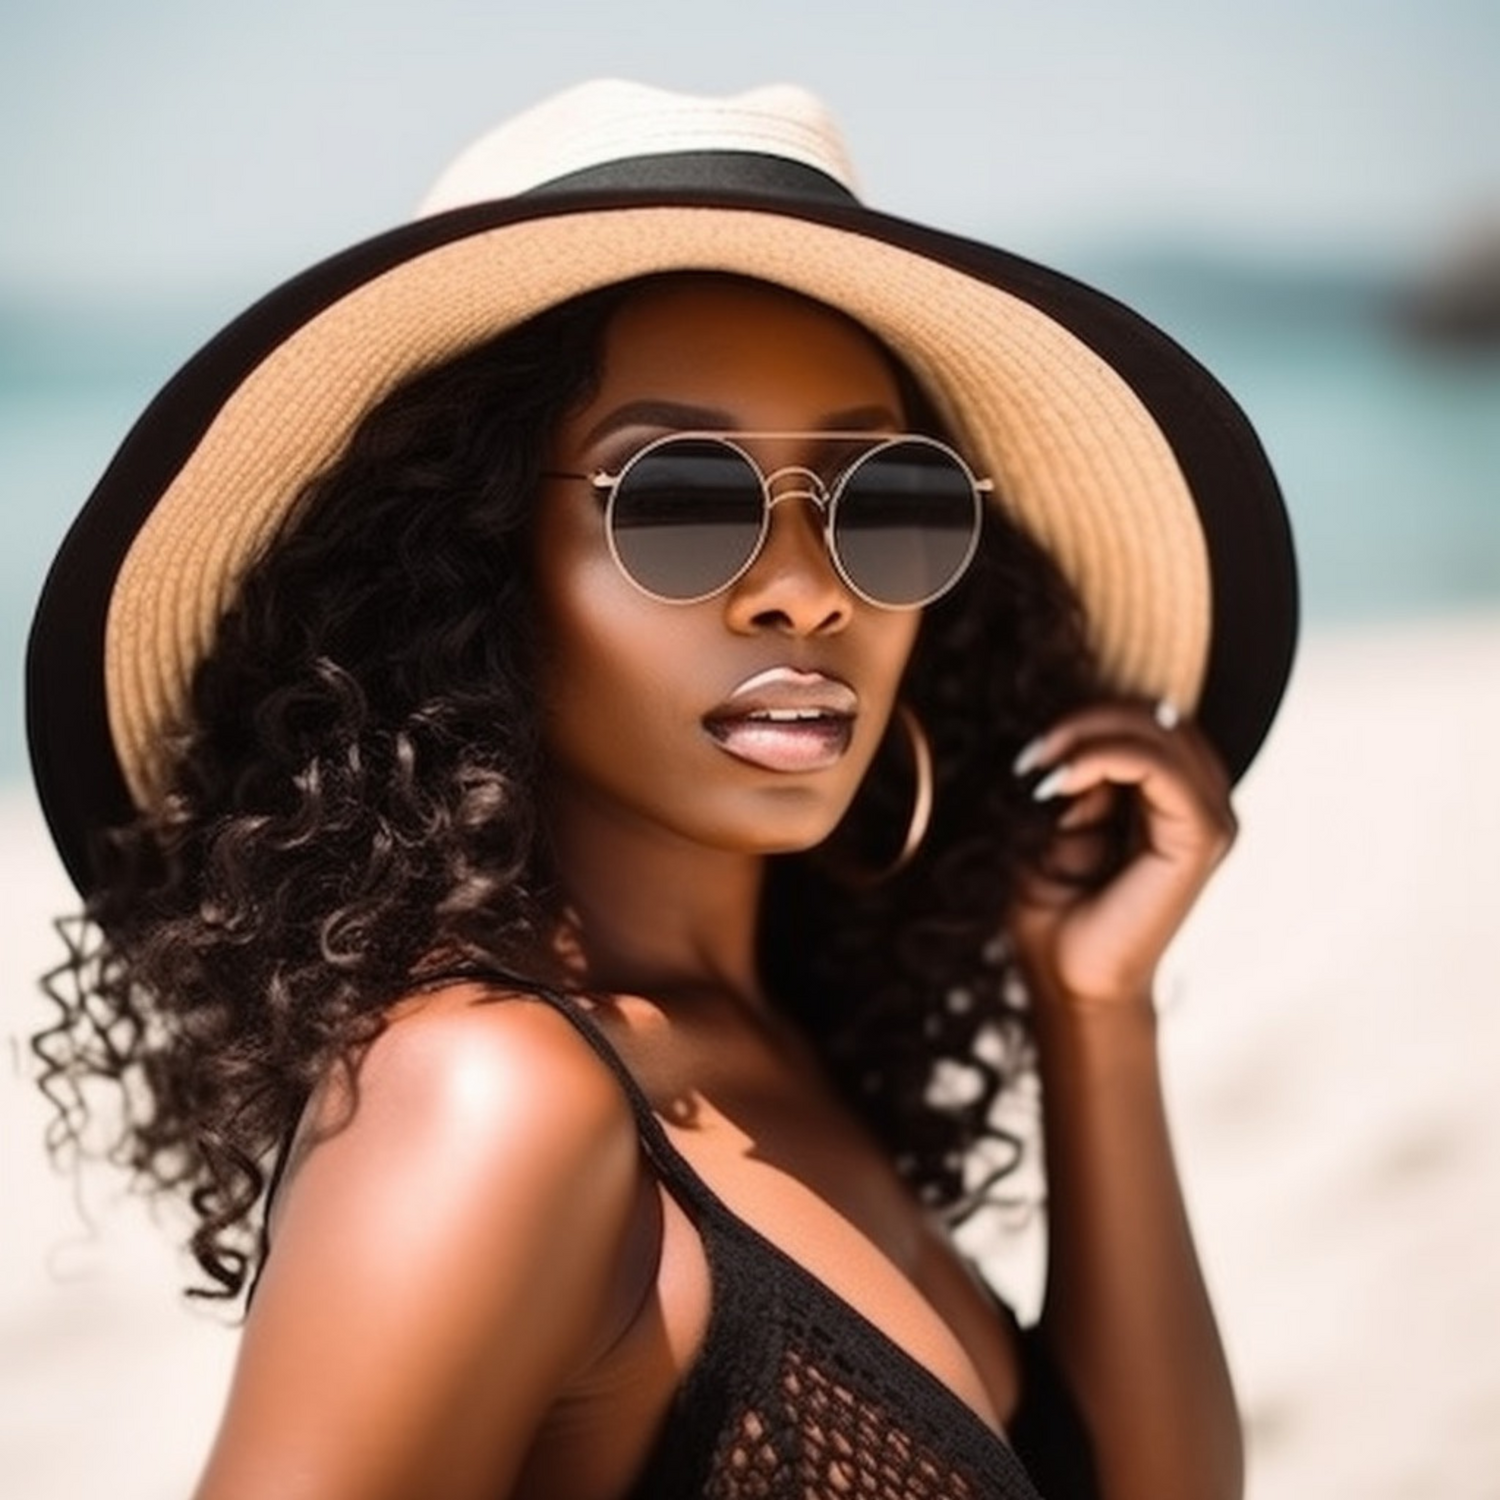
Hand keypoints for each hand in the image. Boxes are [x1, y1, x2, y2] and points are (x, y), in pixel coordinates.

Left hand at [1008, 701, 1235, 1009]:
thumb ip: (1074, 771)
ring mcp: (1210, 818)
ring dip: (1091, 732)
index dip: (1086, 717)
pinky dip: (1105, 757)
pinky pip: (1162, 767)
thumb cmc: (1054, 907)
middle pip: (1156, 714)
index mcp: (1173, 794)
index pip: (1145, 718)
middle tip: (1030, 755)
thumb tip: (1069, 730)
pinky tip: (1061, 780)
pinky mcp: (1203, 839)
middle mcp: (1202, 800)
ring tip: (1040, 767)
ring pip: (1161, 728)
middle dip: (1087, 718)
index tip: (1026, 754)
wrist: (1066, 980)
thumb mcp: (1052, 818)